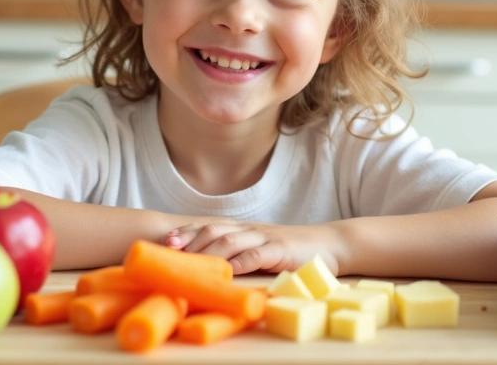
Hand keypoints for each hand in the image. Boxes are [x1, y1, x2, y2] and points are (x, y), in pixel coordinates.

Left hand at [166, 221, 345, 275]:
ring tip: (190, 261)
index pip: (209, 226)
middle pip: (214, 230)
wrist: (329, 243)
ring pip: (231, 240)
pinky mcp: (280, 250)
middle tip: (169, 249)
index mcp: (244, 229)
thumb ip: (240, 253)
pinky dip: (240, 261)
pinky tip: (228, 269)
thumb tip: (213, 268)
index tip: (167, 241)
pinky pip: (257, 254)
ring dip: (208, 250)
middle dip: (189, 239)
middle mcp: (251, 230)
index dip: (187, 232)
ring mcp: (265, 238)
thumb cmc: (292, 251)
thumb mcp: (262, 248)